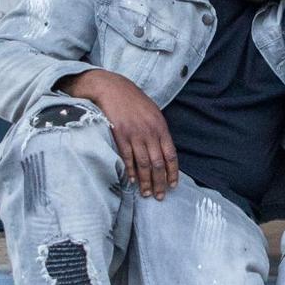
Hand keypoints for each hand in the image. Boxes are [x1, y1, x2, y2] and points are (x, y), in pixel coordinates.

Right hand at [57, 70, 178, 198]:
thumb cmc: (133, 101)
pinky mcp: (119, 135)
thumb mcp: (153, 112)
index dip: (173, 172)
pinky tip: (132, 181)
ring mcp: (134, 134)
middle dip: (160, 182)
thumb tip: (164, 151)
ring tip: (145, 193)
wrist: (112, 88)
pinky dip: (130, 171)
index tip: (173, 185)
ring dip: (145, 181)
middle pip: (158, 163)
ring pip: (143, 164)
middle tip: (159, 196)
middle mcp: (149, 132)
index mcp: (160, 127)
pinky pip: (127, 157)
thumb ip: (159, 131)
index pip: (170, 155)